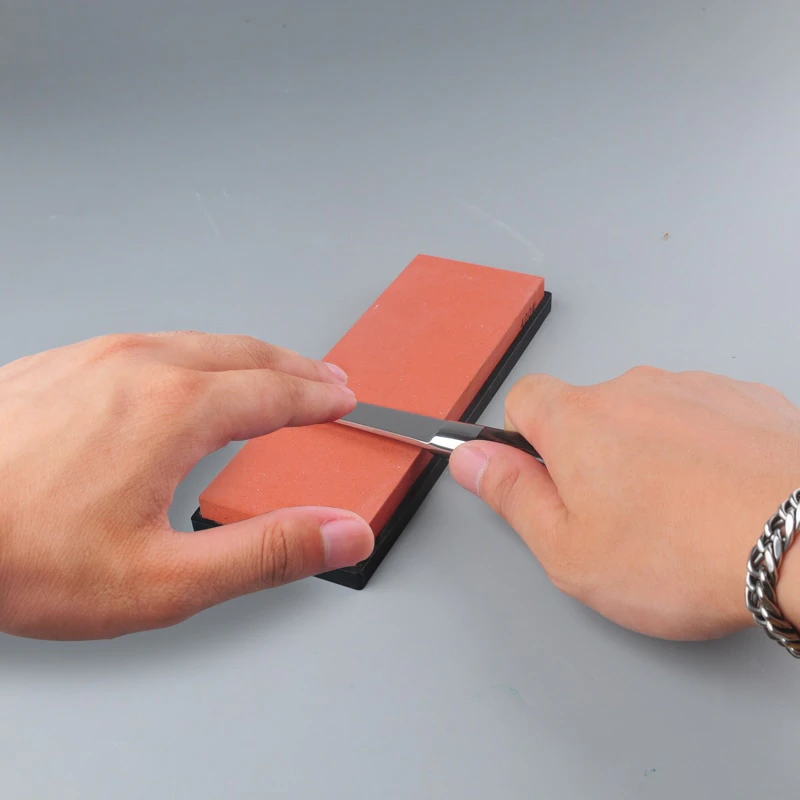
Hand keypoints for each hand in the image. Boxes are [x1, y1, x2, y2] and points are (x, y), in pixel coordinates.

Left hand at [0, 332, 373, 639]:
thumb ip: (266, 553)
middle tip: (325, 379)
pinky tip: (185, 372)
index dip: (319, 398)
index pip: (276, 393)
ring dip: (247, 356)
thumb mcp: (164, 580)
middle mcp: (138, 367)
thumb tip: (342, 533)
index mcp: (175, 411)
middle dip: (295, 368)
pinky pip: (148, 342)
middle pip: (245, 354)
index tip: (344, 400)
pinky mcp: (58, 363)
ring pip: (196, 341)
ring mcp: (93, 357)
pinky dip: (192, 354)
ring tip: (270, 372)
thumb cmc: (20, 555)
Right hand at [450, 367, 799, 639]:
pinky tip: (718, 497)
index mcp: (577, 421)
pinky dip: (700, 449)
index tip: (536, 476)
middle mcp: (631, 389)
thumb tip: (470, 460)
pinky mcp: (743, 399)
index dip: (522, 439)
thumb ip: (510, 494)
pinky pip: (701, 418)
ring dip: (648, 453)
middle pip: (587, 412)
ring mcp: (692, 389)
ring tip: (677, 515)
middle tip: (613, 518)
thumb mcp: (567, 548)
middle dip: (590, 457)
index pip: (522, 400)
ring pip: (647, 416)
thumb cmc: (684, 552)